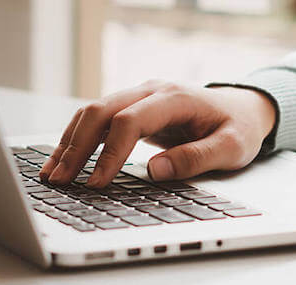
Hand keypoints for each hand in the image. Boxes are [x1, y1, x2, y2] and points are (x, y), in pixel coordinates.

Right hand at [39, 80, 276, 186]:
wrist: (244, 109)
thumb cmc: (239, 128)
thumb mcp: (231, 148)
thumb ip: (196, 158)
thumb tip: (156, 171)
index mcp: (175, 98)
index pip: (130, 121)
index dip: (110, 152)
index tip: (97, 182)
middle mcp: (152, 91)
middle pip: (101, 111)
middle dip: (77, 146)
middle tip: (59, 180)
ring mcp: (140, 96)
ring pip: (93, 113)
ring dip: (70, 142)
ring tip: (52, 174)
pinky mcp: (134, 108)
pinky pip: (99, 120)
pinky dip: (79, 139)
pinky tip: (65, 160)